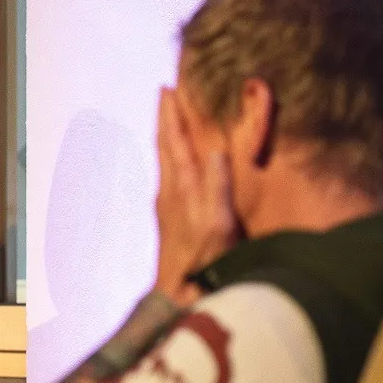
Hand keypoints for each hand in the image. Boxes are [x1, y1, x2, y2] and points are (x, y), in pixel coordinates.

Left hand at [154, 87, 241, 304]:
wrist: (178, 293)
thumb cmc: (204, 259)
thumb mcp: (219, 222)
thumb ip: (218, 185)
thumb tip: (218, 150)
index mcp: (182, 186)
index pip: (174, 141)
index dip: (171, 114)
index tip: (168, 88)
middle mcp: (168, 190)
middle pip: (164, 145)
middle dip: (165, 118)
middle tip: (165, 93)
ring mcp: (165, 204)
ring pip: (163, 160)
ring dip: (166, 136)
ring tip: (169, 119)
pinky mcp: (167, 218)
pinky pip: (167, 175)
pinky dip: (169, 158)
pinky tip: (173, 164)